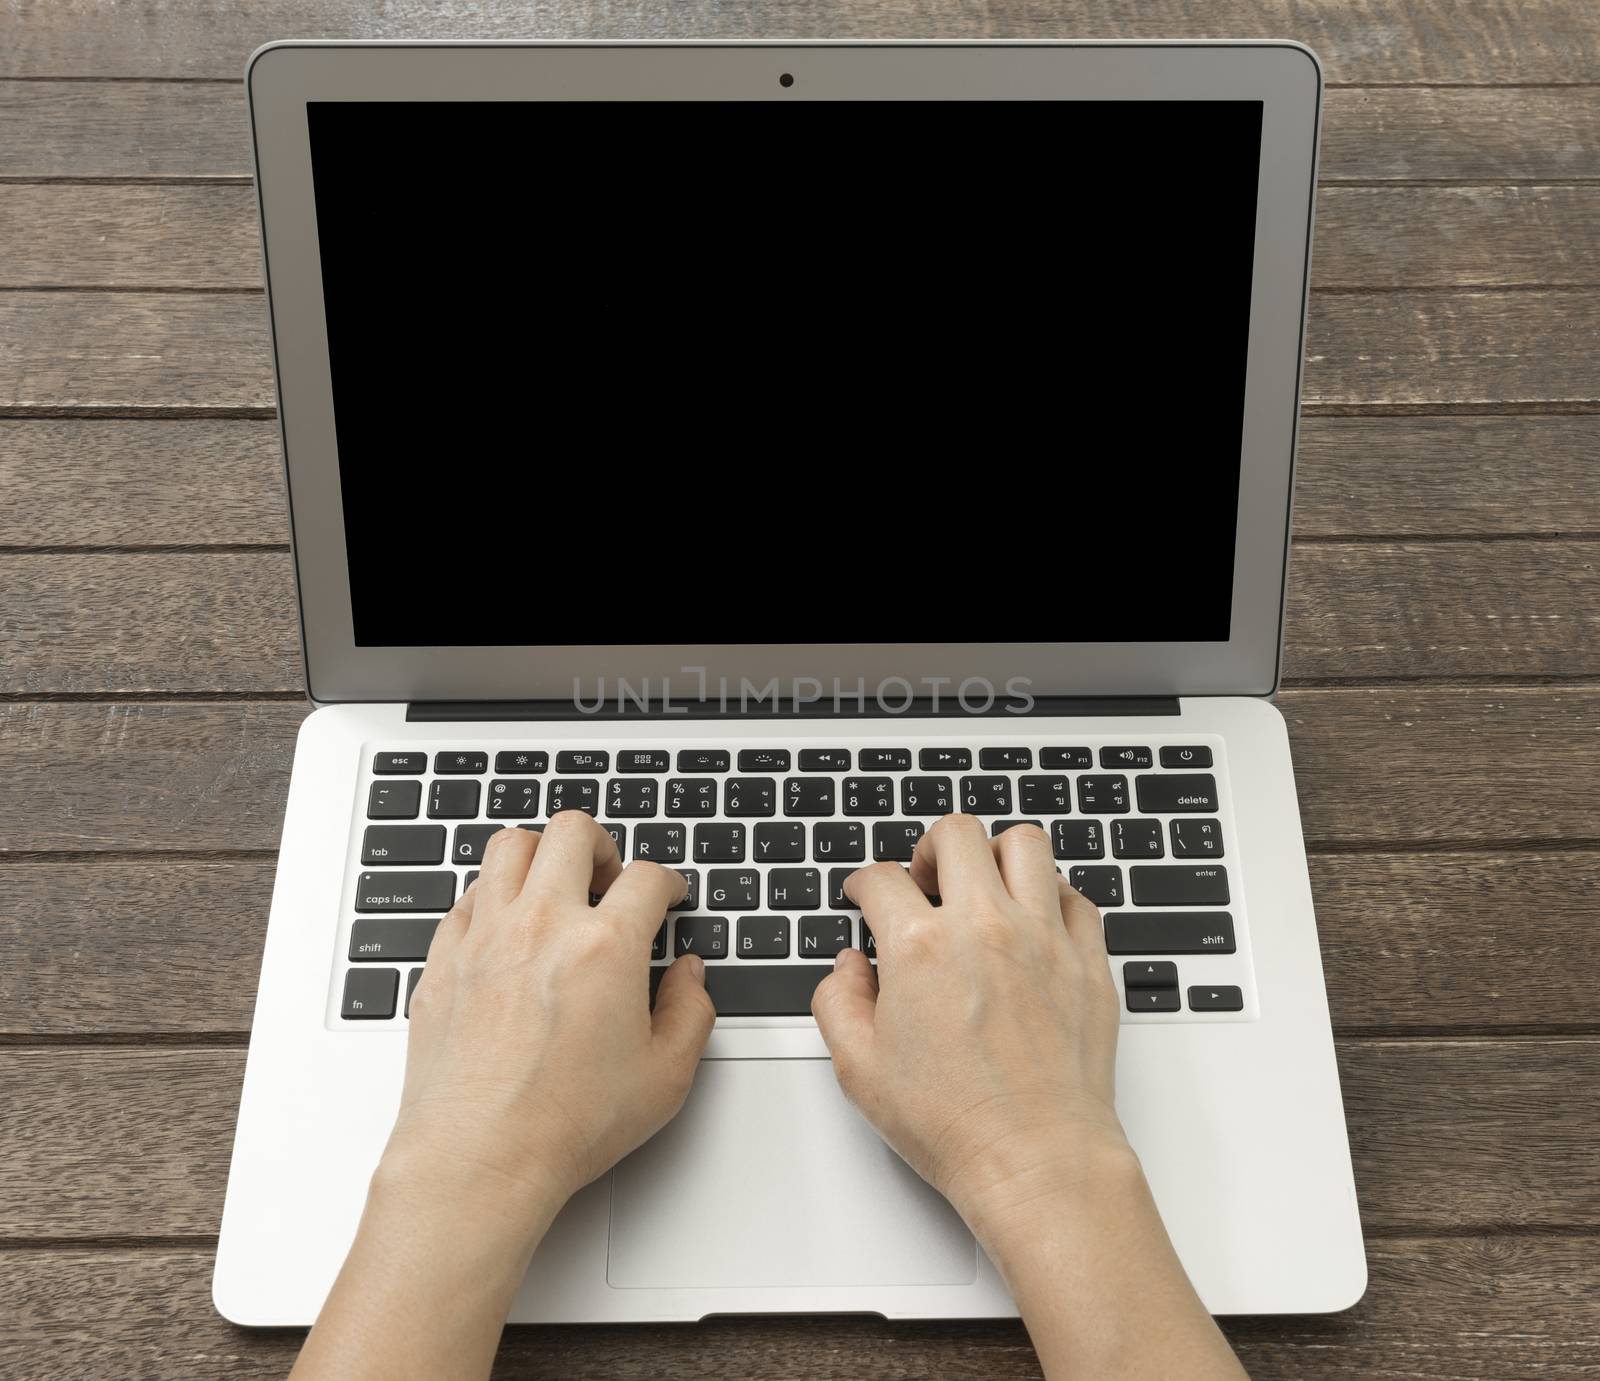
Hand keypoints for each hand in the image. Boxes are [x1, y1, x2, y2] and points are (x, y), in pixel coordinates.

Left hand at [379, 814, 715, 1242]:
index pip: (646, 876)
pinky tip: (508, 927)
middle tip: (609, 879)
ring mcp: (485, 936)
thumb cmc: (565, 1126)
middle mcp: (542, 925)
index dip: (667, 882)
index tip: (666, 896)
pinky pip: (467, 895)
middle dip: (602, 846)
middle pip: (572, 832)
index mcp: (605, 947)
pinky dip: (493, 896)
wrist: (478, 1159)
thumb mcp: (664, 1077)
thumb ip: (691, 1012)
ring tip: (555, 887)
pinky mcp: (443, 958)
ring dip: (542, 855)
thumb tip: (688, 975)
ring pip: (510, 846)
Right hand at [811, 815, 1129, 1236]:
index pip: (882, 878)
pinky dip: (1052, 898)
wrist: (1036, 1158)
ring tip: (984, 885)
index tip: (866, 894)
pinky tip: (1035, 923)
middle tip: (925, 880)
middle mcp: (985, 927)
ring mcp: (1044, 939)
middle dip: (929, 849)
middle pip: (956, 833)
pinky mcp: (1088, 962)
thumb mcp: (859, 1069)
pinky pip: (1077, 897)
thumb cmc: (954, 1124)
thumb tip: (849, 968)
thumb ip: (837, 1002)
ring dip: (996, 855)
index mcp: (921, 947)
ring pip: (1026, 844)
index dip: (863, 883)